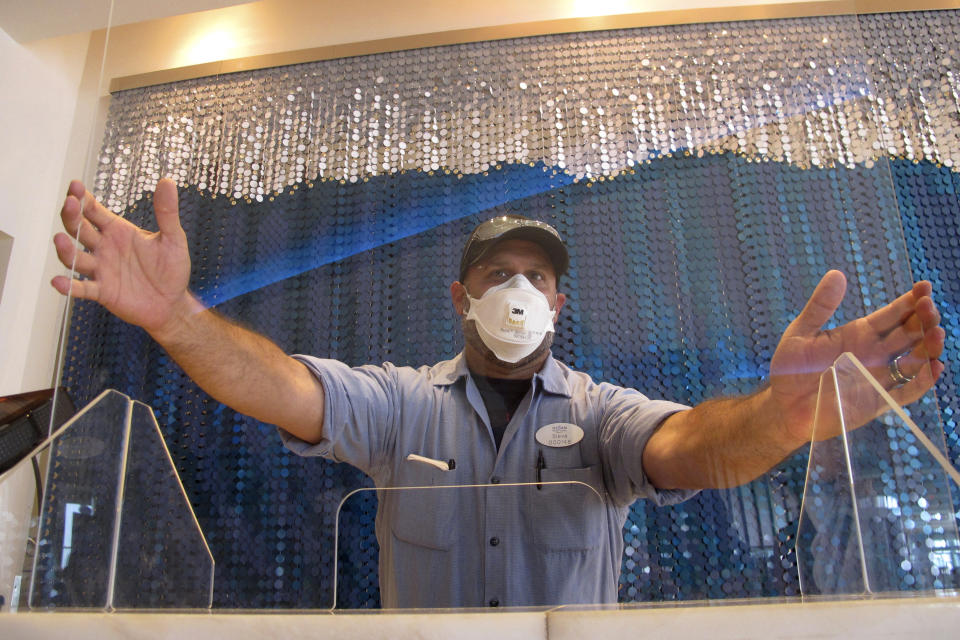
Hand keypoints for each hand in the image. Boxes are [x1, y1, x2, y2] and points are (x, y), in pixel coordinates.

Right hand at [51, 179, 194, 336]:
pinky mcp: (102, 292)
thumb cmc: (172, 269)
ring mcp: (101, 269)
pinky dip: (69, 286)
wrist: (172, 303)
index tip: (75, 187)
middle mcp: (104, 248)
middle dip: (72, 216)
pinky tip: (59, 282)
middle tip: (70, 204)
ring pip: (75, 257)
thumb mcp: (173, 238)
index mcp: (118, 231)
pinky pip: (82, 289)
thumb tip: (167, 181)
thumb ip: (167, 212)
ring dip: (66, 249)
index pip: (94, 211)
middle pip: (79, 229)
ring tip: (61, 239)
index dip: (83, 199)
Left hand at [769, 270, 944, 443]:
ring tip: (936, 333)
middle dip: (923, 319)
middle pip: (909, 333)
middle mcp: (875, 353)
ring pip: (914, 360)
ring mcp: (879, 377)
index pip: (893, 314)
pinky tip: (934, 367)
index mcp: (860, 333)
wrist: (782, 405)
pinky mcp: (878, 401)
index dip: (910, 301)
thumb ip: (820, 306)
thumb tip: (836, 274)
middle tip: (929, 308)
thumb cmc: (789, 368)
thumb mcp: (801, 332)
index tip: (923, 287)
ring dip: (928, 347)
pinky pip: (907, 391)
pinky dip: (923, 381)